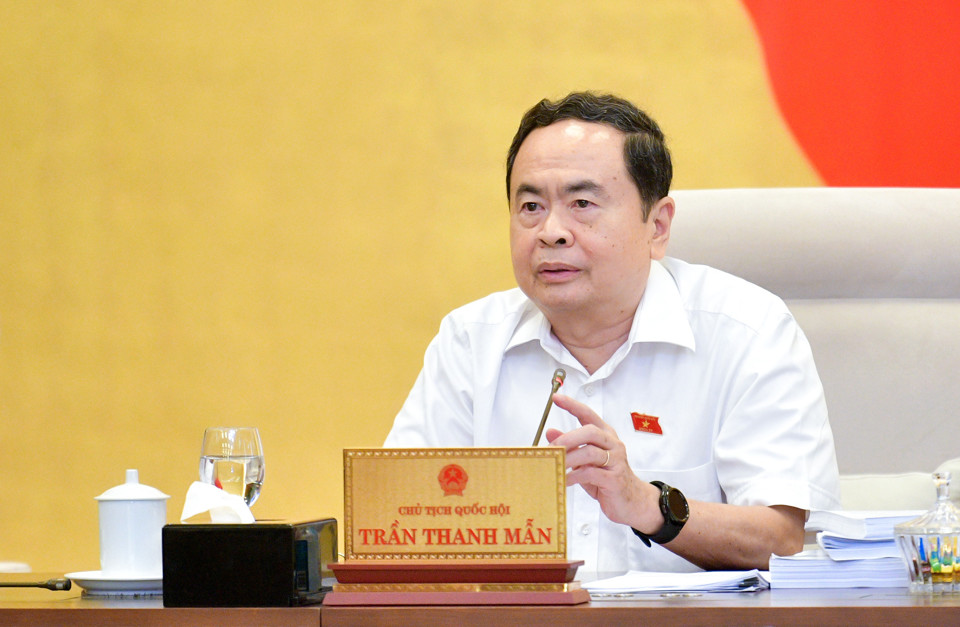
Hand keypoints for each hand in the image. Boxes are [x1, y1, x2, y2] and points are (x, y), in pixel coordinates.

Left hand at [545, 393, 661, 531]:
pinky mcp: (615, 479)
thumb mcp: (585, 461)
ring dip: (569, 459)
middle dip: (568, 438)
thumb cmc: (607, 479)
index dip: (572, 405)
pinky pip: (591, 473)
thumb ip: (570, 447)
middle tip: (552, 447)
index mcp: (606, 436)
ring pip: (590, 452)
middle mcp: (613, 444)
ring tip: (555, 465)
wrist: (632, 502)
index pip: (588, 414)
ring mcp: (616, 461)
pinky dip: (574, 476)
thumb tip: (550, 432)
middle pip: (590, 431)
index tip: (556, 398)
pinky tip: (565, 480)